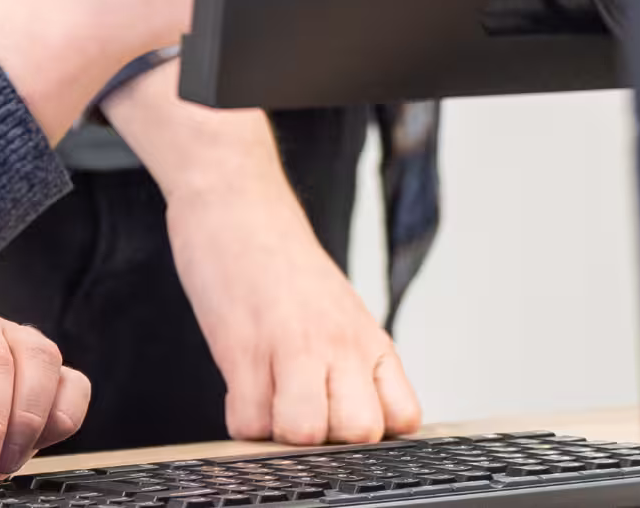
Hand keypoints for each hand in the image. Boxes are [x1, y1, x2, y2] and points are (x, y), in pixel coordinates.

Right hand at [105, 66, 420, 446]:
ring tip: (268, 401)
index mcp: (367, 338)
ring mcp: (291, 345)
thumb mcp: (338, 307)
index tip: (344, 426)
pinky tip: (240, 386)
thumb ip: (353, 363)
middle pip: (359, 432)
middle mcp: (338, 343)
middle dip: (326, 439)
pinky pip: (247, 421)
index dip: (374, 435)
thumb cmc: (281, 258)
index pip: (402, 418)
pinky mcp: (242, 346)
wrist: (236, 200)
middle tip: (301, 412)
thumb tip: (356, 420)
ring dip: (280, 430)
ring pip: (304, 432)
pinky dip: (241, 418)